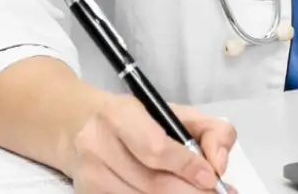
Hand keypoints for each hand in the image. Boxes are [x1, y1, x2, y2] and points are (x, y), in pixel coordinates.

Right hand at [65, 95, 238, 192]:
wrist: (77, 125)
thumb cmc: (134, 118)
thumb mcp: (175, 112)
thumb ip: (209, 130)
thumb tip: (220, 162)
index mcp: (120, 114)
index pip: (156, 148)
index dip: (187, 167)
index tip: (212, 178)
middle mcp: (98, 145)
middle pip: (151, 183)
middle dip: (189, 192)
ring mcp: (90, 174)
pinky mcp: (87, 193)